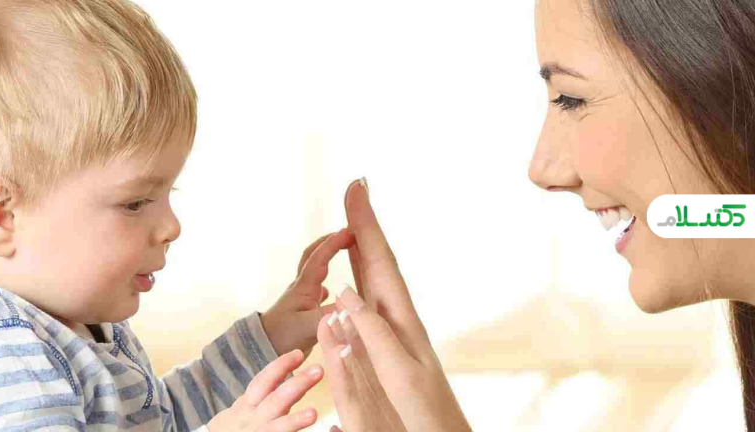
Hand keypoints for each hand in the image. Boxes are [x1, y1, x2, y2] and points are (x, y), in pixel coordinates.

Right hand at [205, 349, 322, 431]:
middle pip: (275, 401)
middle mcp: (252, 419)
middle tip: (319, 370)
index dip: (280, 366)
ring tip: (313, 413)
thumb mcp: (242, 408)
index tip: (299, 353)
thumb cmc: (235, 428)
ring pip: (278, 428)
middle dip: (297, 385)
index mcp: (248, 405)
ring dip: (295, 421)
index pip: (263, 381)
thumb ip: (262, 394)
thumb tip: (285, 369)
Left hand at [261, 229, 353, 357]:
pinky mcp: (302, 312)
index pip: (319, 258)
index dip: (334, 243)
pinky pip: (316, 291)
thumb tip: (353, 303)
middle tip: (347, 234)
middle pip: (313, 257)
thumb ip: (331, 315)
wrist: (261, 350)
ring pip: (315, 272)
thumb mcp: (307, 326)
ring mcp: (301, 299)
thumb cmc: (281, 336)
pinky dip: (327, 285)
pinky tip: (333, 294)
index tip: (349, 231)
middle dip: (329, 242)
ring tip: (344, 254)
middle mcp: (302, 288)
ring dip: (327, 259)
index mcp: (303, 287)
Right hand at [318, 179, 472, 431]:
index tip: (356, 188)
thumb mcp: (399, 375)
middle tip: (355, 188)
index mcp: (402, 319)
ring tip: (352, 220)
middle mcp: (398, 315)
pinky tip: (354, 274)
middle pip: (379, 259)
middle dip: (365, 223)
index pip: (381, 261)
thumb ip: (374, 335)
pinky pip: (369, 297)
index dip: (366, 224)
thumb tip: (344, 292)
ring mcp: (393, 326)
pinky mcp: (387, 341)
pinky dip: (360, 276)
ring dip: (363, 245)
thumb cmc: (425, 412)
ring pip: (375, 275)